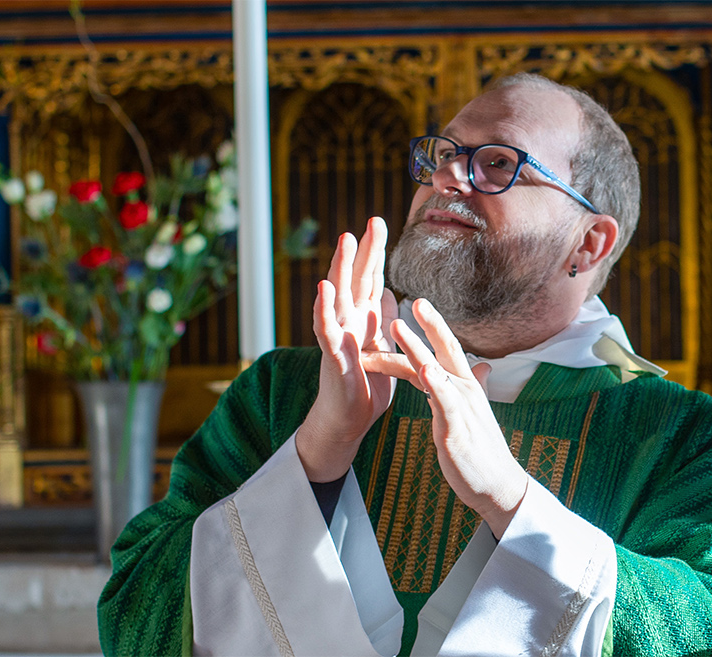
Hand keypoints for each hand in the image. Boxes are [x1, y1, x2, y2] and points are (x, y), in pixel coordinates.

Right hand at [294, 217, 398, 481]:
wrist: (348, 423)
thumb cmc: (367, 388)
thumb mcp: (384, 349)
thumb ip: (384, 320)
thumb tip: (389, 292)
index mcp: (363, 319)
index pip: (369, 277)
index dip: (374, 251)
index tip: (379, 221)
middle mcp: (347, 321)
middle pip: (355, 278)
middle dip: (364, 249)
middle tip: (373, 219)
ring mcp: (337, 336)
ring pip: (338, 296)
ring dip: (341, 267)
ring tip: (345, 239)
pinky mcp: (331, 357)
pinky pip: (325, 330)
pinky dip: (323, 309)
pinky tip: (322, 289)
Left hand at [380, 299, 528, 538]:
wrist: (497, 485)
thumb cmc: (480, 451)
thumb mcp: (473, 413)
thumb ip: (472, 386)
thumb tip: (481, 367)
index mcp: (464, 386)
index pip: (446, 348)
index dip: (430, 326)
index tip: (413, 304)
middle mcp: (464, 390)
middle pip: (445, 349)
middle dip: (427, 324)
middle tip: (409, 299)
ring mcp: (461, 408)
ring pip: (436, 369)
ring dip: (416, 346)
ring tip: (397, 326)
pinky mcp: (457, 428)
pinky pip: (445, 401)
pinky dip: (434, 382)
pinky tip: (424, 368)